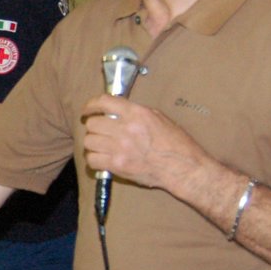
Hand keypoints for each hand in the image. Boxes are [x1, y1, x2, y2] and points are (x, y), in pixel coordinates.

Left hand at [80, 94, 209, 192]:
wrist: (182, 168)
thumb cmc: (176, 143)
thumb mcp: (159, 118)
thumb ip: (136, 112)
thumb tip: (117, 110)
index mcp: (137, 113)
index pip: (104, 102)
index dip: (91, 105)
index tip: (88, 110)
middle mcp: (125, 128)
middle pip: (93, 123)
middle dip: (94, 127)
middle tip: (100, 131)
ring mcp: (120, 148)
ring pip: (89, 141)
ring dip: (93, 143)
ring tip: (101, 145)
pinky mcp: (117, 165)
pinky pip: (92, 160)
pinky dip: (94, 159)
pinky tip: (102, 158)